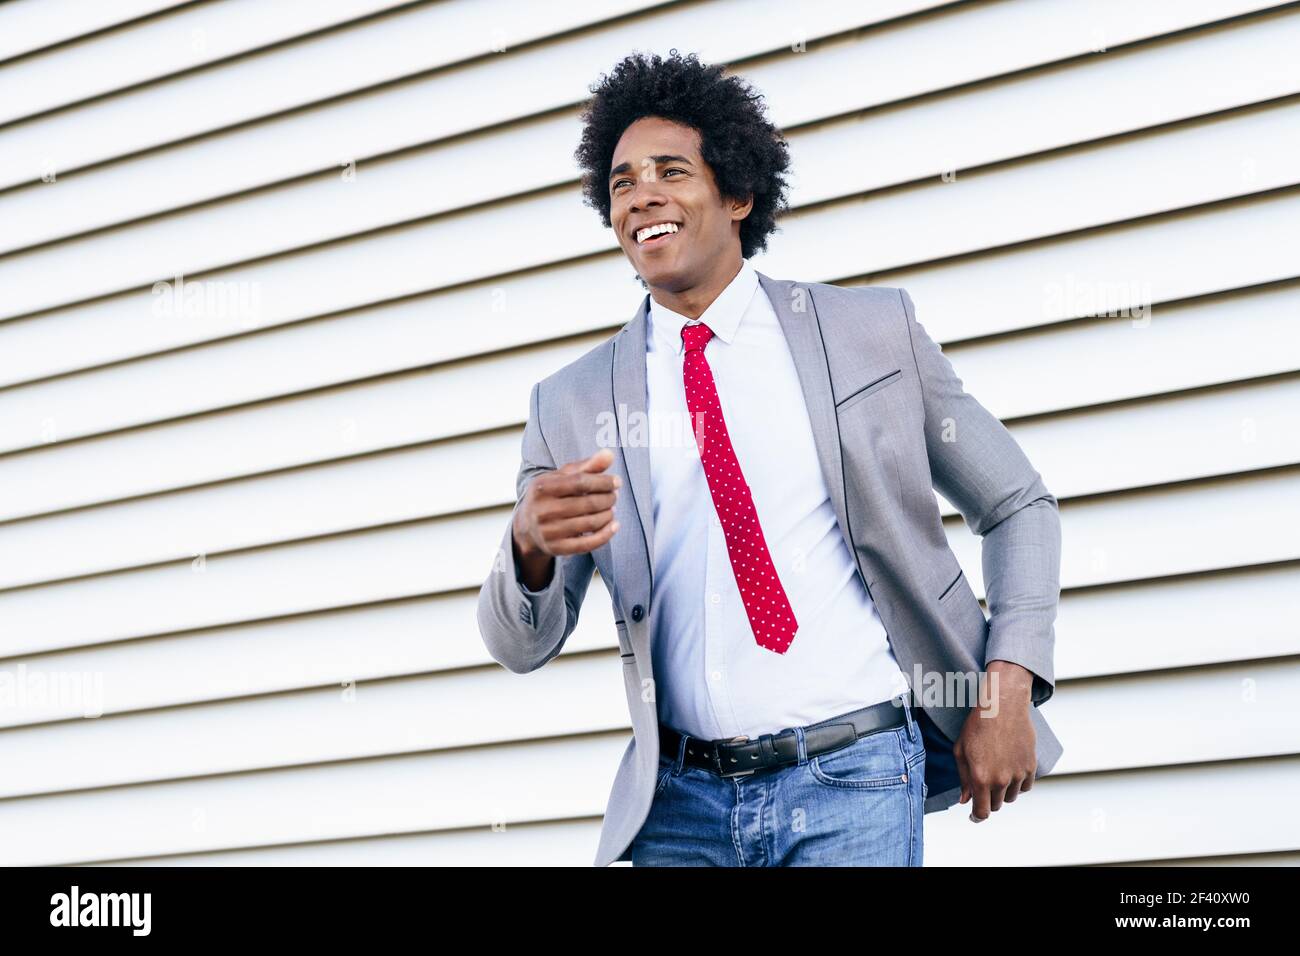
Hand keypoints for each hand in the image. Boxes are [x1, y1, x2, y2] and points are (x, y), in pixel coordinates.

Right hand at [512, 448, 621, 588]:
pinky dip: (605, 535)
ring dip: (608, 515)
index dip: (603, 482)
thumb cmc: (549, 495)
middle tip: (615, 496)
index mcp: (542, 487)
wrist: (526, 527)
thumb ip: (586, 465)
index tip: (617, 482)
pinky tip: (614, 526)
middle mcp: (542, 510)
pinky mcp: (556, 548)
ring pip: (590, 523)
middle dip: (608, 498)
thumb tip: (610, 454)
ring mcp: (548, 531)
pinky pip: (587, 544)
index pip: (580, 482)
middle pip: (588, 504)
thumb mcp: (561, 477)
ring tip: (612, 508)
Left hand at [953, 661, 1036, 821]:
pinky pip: (1025, 787)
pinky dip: (1018, 784)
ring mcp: (1018, 774)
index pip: (982, 812)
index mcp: (980, 778)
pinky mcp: (1031, 766)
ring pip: (1011, 797)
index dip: (977, 816)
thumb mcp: (961, 750)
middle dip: (988, 799)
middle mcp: (1001, 780)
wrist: (1002, 706)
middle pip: (996, 805)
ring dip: (1004, 791)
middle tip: (984, 784)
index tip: (974, 815)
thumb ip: (963, 778)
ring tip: (996, 772)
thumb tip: (965, 800)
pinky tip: (1010, 770)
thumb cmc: (976, 726)